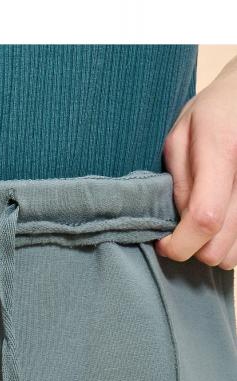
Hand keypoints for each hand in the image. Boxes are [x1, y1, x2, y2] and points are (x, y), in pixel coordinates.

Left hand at [156, 56, 236, 269]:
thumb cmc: (215, 113)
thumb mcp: (182, 137)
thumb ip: (179, 181)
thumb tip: (175, 224)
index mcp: (224, 151)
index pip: (205, 220)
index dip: (179, 243)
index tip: (164, 242)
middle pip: (219, 248)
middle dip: (192, 248)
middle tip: (181, 230)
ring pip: (234, 255)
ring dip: (213, 248)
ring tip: (202, 223)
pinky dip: (229, 242)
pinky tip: (221, 221)